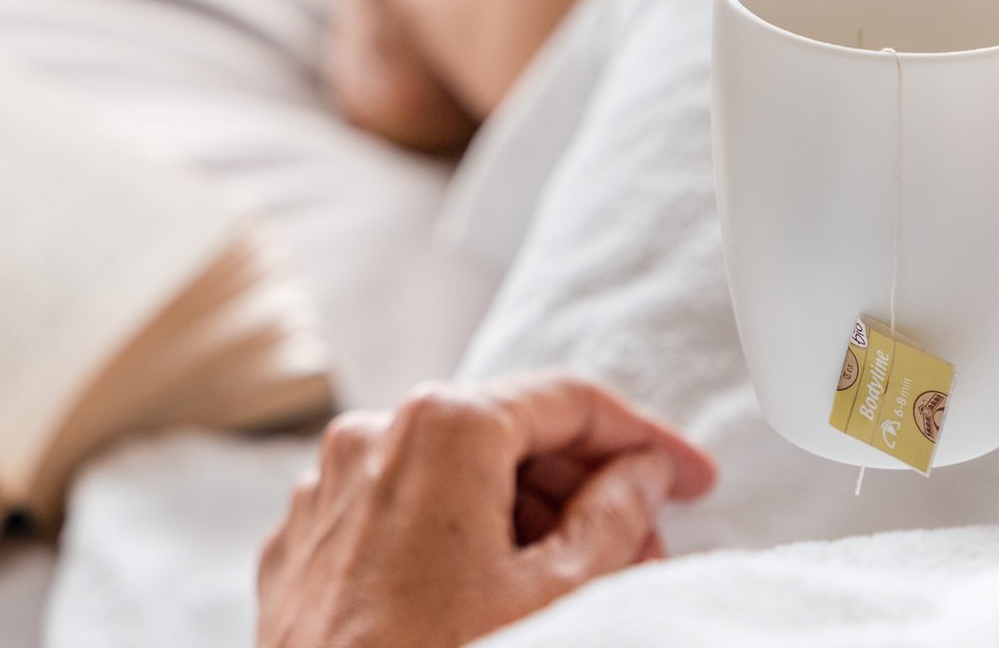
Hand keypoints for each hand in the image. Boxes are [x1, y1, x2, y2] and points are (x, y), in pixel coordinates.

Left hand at [255, 372, 715, 647]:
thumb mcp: (556, 595)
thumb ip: (615, 515)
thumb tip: (641, 474)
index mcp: (442, 427)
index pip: (566, 401)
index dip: (642, 437)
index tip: (691, 478)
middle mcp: (375, 437)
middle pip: (507, 434)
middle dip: (585, 487)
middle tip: (648, 542)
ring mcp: (328, 490)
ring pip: (451, 476)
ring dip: (525, 517)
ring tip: (581, 580)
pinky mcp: (306, 544)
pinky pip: (398, 516)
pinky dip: (456, 539)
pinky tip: (499, 596)